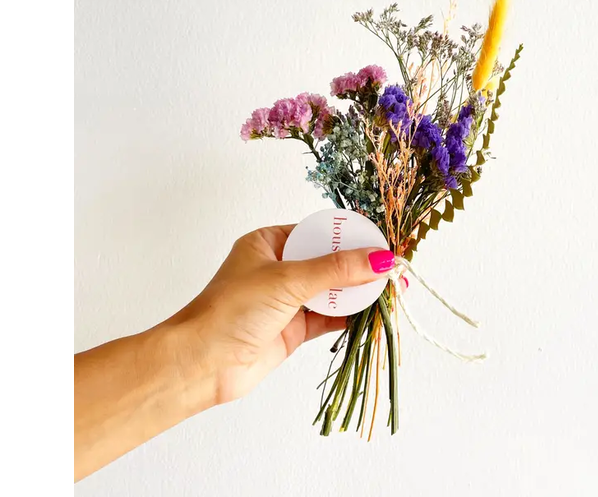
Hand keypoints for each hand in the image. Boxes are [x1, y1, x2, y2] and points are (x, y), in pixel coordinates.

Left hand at [168, 225, 398, 404]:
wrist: (202, 364)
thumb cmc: (233, 309)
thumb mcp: (288, 279)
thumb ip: (336, 269)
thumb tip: (381, 259)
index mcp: (270, 242)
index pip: (320, 232)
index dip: (351, 237)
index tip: (383, 242)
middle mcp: (279, 268)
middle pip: (330, 262)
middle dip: (361, 267)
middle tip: (395, 270)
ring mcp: (287, 299)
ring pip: (332, 291)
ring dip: (359, 293)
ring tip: (392, 292)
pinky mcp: (294, 328)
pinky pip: (330, 317)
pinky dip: (351, 317)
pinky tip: (374, 314)